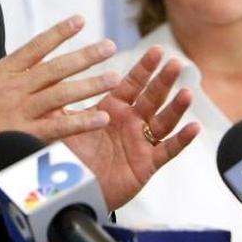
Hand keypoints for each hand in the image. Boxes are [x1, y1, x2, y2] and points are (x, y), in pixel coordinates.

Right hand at [0, 16, 122, 179]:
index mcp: (2, 72)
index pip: (36, 47)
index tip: (80, 20)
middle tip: (111, 46)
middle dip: (85, 55)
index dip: (59, 33)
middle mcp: (15, 88)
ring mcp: (21, 112)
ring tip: (115, 78)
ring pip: (62, 94)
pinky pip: (58, 127)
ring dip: (90, 85)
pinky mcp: (23, 136)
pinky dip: (80, 122)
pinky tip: (101, 117)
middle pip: (56, 68)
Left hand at [63, 47, 199, 209]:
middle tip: (175, 63)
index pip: (132, 84)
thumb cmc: (71, 157)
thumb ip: (61, 103)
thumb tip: (48, 77)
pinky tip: (193, 128)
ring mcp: (141, 142)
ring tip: (187, 93)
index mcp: (113, 108)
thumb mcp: (65, 124)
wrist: (74, 190)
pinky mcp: (147, 163)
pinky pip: (167, 150)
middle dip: (164, 81)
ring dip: (176, 107)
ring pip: (163, 121)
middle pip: (152, 97)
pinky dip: (181, 140)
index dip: (144, 68)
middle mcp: (131, 122)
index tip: (156, 50)